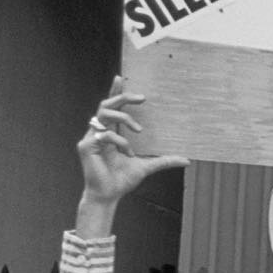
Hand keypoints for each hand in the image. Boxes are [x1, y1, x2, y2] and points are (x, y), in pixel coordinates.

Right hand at [77, 76, 187, 204]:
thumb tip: (186, 160)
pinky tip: (127, 153)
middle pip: (107, 105)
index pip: (113, 107)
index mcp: (112, 132)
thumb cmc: (122, 179)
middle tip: (142, 98)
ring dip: (124, 119)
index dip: (115, 92)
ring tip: (139, 130)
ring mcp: (91, 138)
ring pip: (104, 115)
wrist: (109, 195)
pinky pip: (104, 135)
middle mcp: (100, 132)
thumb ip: (164, 160)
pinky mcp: (86, 146)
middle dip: (123, 97)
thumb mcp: (147, 166)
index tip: (121, 77)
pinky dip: (120, 142)